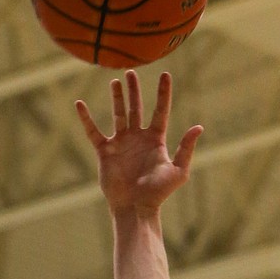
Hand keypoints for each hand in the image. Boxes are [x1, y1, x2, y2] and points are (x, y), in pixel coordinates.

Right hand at [76, 72, 202, 219]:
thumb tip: (199, 127)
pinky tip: (79, 104)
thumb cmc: (158, 193)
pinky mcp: (105, 151)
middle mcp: (138, 138)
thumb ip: (186, 148)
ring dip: (117, 98)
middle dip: (135, 90)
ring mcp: (121, 143)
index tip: (166, 75)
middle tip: (131, 71)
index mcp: (156, 140)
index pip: (160, 111)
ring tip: (115, 80)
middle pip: (137, 108)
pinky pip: (93, 131)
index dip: (163, 93)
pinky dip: (86, 118)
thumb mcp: (178, 171)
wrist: (135, 207)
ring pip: (118, 114)